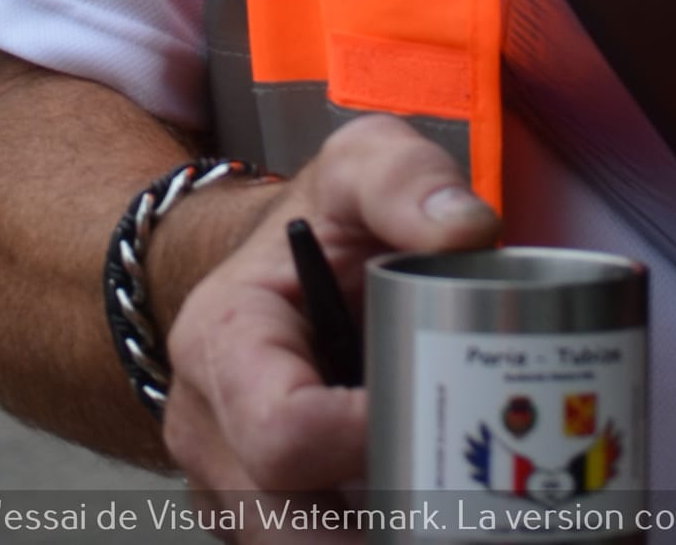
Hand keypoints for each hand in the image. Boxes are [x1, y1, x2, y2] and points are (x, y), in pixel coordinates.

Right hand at [158, 116, 498, 499]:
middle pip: (287, 529)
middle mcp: (210, 430)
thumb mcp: (362, 167)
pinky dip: (371, 536)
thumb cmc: (322, 223)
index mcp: (223, 343)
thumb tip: (465, 230)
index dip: (365, 440)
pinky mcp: (262, 519)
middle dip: (381, 524)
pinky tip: (421, 515)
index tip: (431, 409)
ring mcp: (230, 486)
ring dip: (379, 535)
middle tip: (460, 499)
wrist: (290, 260)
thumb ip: (408, 179)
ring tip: (449, 509)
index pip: (284, 434)